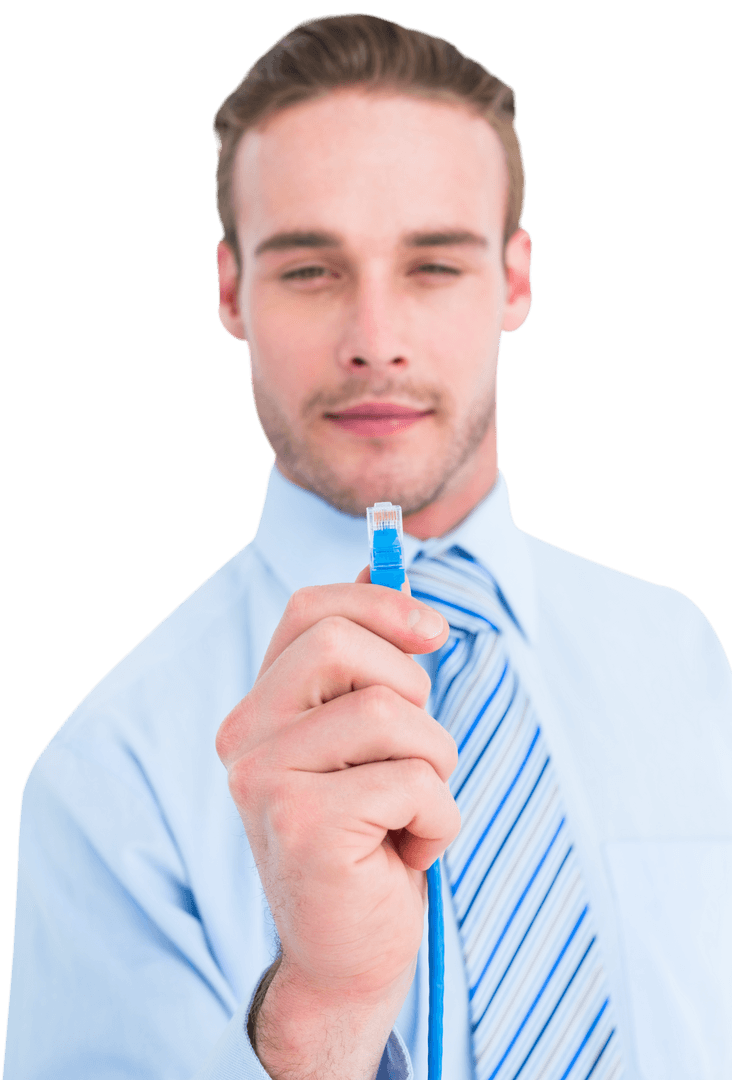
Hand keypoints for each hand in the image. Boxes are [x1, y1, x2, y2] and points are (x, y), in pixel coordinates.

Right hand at [216, 571, 459, 1077]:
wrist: (349, 956)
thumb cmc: (369, 839)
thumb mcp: (368, 740)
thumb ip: (367, 661)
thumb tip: (381, 563)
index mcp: (261, 709)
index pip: (309, 611)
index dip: (379, 604)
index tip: (433, 634)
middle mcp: (246, 738)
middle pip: (342, 646)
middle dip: (411, 692)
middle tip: (416, 753)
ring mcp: (266, 781)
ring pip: (390, 714)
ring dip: (434, 766)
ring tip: (412, 813)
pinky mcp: (304, 825)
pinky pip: (413, 782)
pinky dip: (438, 819)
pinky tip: (406, 854)